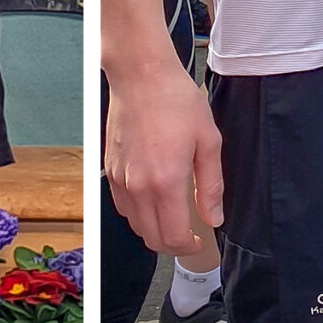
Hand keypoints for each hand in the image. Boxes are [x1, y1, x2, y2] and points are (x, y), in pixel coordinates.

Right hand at [103, 60, 223, 255]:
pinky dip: (137, 213)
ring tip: (172, 218)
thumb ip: (211, 185)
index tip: (198, 241)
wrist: (141, 75)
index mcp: (165, 181)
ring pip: (134, 225)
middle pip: (151, 239)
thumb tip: (214, 217)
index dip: (188, 248)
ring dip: (153, 230)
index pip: (172, 237)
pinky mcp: (109, 169)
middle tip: (188, 235)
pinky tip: (152, 200)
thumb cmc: (175, 99)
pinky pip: (122, 206)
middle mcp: (138, 185)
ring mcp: (120, 178)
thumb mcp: (208, 140)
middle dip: (172, 245)